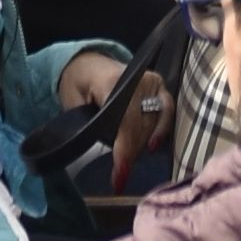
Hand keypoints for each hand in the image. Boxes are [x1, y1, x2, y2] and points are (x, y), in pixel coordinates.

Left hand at [59, 42, 177, 195]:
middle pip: (141, 125)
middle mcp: (137, 78)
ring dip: (142, 146)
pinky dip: (162, 130)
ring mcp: (151, 80)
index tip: (120, 175)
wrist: (88, 63)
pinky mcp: (159, 85)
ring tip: (128, 164)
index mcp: (111, 81)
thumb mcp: (73, 103)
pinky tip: (153, 146)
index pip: (125, 122)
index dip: (124, 150)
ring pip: (154, 122)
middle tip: (119, 176)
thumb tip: (104, 152)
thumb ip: (87, 124)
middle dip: (130, 153)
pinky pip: (167, 111)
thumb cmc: (78, 84)